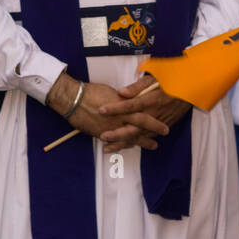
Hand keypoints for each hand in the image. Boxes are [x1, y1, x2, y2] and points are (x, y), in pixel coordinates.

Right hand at [45, 72, 169, 152]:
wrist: (74, 99)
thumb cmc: (92, 92)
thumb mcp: (112, 92)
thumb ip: (123, 99)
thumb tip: (129, 100)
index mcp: (124, 106)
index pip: (144, 116)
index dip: (154, 122)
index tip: (164, 126)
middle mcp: (120, 118)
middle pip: (140, 129)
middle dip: (151, 135)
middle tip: (160, 140)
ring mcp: (111, 128)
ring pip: (129, 138)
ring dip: (141, 143)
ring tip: (151, 146)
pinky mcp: (102, 134)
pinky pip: (116, 142)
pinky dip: (123, 145)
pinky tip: (129, 147)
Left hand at [96, 74, 189, 153]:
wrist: (191, 91)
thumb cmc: (171, 81)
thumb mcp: (155, 78)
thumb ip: (137, 87)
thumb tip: (121, 92)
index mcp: (152, 99)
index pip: (131, 105)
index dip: (116, 108)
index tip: (101, 110)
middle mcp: (155, 114)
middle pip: (134, 126)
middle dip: (117, 133)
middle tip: (102, 136)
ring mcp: (158, 123)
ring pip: (139, 136)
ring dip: (123, 143)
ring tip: (107, 148)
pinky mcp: (161, 128)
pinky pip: (146, 138)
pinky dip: (134, 144)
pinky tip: (122, 148)